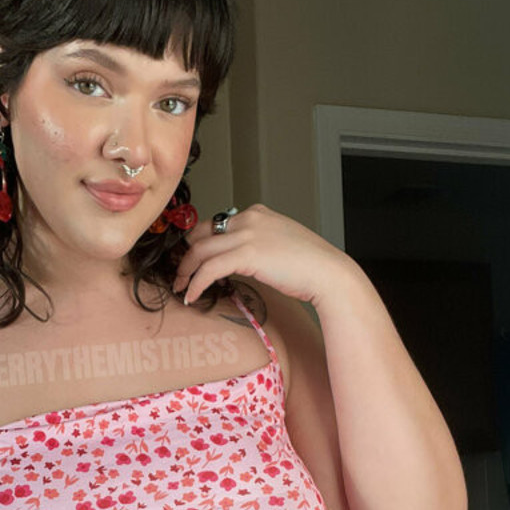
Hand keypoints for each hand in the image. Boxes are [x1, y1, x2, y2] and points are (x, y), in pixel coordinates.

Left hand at [172, 202, 350, 308]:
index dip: (199, 244)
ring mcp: (247, 234)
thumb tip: (236, 261)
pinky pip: (209, 268)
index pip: (214, 224)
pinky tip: (193, 296)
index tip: (192, 261)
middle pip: (201, 235)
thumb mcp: (280, 243)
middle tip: (180, 276)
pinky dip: (197, 283)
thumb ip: (257, 245)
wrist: (329, 273)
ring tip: (182, 288)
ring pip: (200, 251)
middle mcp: (249, 218)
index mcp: (257, 213)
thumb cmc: (310, 265)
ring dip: (186, 272)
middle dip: (186, 257)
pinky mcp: (247, 254)